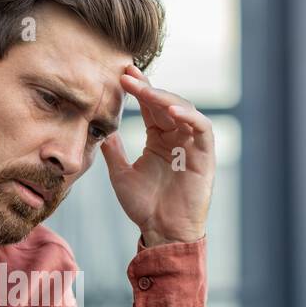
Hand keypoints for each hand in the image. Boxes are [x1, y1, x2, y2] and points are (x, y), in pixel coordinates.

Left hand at [99, 64, 214, 246]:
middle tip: (128, 75)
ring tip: (146, 91)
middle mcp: (177, 137)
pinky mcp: (206, 155)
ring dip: (165, 98)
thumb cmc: (145, 207)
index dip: (138, 90)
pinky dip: (190, 116)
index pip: (149, 107)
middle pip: (165, 103)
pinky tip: (171, 111)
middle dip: (147, 87)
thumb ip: (113, 151)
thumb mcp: (121, 175)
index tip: (120, 75)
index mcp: (158, 138)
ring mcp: (192, 144)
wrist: (163, 232)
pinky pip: (203, 128)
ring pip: (184, 109)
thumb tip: (99, 130)